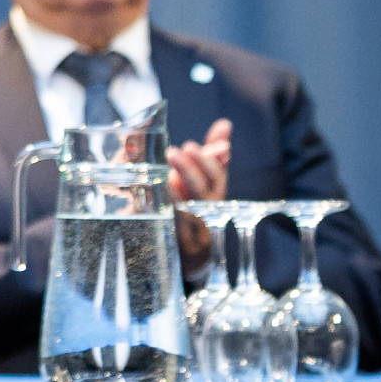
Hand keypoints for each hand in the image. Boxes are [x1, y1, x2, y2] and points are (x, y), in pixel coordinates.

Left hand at [170, 116, 232, 266]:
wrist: (185, 257)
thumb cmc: (192, 210)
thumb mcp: (202, 182)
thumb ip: (211, 154)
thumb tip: (225, 124)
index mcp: (212, 196)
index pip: (217, 178)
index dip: (209, 162)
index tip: (192, 146)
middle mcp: (206, 215)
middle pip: (205, 194)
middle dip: (192, 172)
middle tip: (174, 152)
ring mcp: (192, 234)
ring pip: (189, 212)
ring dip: (176, 192)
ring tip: (162, 173)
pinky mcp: (175, 247)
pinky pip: (172, 229)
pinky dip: (166, 212)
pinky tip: (155, 197)